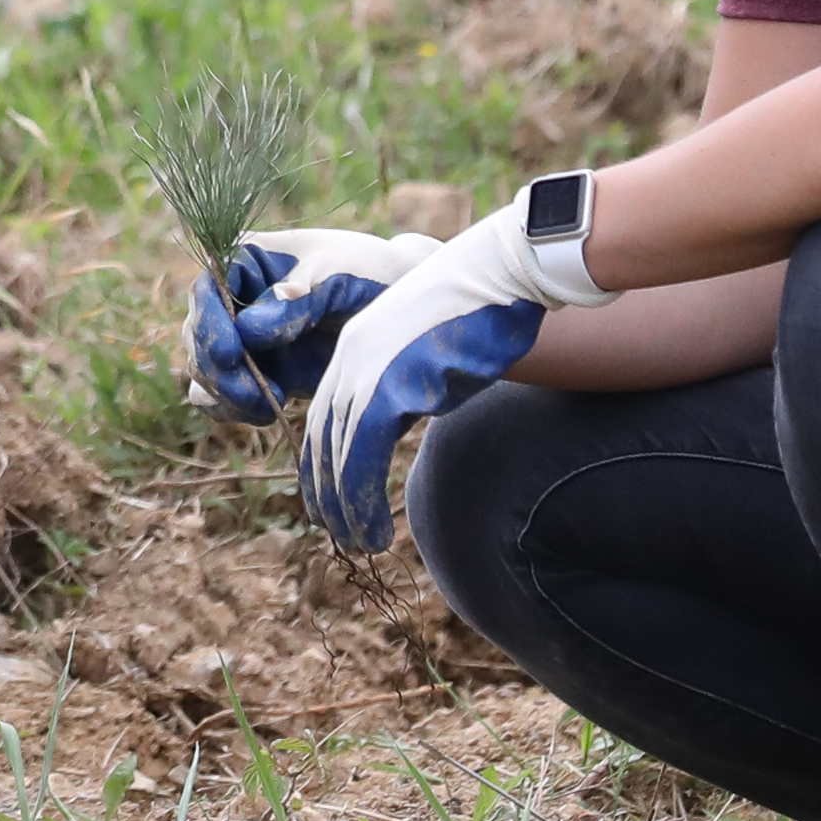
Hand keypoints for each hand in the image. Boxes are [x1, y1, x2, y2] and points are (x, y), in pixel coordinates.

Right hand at [188, 225, 432, 425]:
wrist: (399, 310)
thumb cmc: (366, 274)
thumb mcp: (336, 274)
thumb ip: (297, 297)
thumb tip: (249, 328)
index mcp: (244, 259)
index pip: (206, 289)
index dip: (210, 322)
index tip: (232, 353)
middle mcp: (233, 299)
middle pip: (198, 336)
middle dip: (218, 370)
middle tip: (253, 395)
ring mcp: (241, 338)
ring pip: (204, 371)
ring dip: (225, 395)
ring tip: (268, 407)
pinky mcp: (256, 372)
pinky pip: (222, 397)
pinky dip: (233, 409)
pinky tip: (267, 413)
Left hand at [298, 291, 538, 552]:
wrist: (498, 277)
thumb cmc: (480, 314)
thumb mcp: (429, 355)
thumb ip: (406, 385)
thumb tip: (405, 412)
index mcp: (354, 350)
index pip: (323, 419)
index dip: (323, 466)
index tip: (330, 502)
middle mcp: (349, 361)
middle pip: (322, 441)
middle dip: (327, 494)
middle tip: (342, 535)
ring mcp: (364, 373)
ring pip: (337, 457)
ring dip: (345, 509)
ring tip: (362, 543)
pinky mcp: (386, 388)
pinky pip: (361, 458)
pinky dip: (362, 500)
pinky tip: (375, 531)